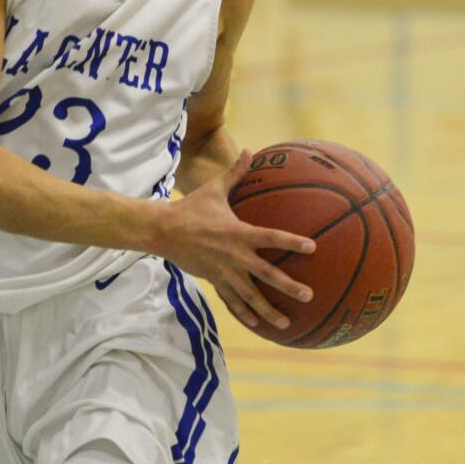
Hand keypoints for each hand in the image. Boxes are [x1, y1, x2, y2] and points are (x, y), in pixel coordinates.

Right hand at [157, 150, 315, 330]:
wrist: (162, 230)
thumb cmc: (190, 208)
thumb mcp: (213, 189)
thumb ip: (234, 173)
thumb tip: (248, 150)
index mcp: (238, 232)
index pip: (271, 237)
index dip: (292, 242)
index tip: (312, 247)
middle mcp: (234, 255)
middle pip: (267, 274)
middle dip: (289, 286)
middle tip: (309, 295)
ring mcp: (224, 272)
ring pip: (250, 295)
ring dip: (269, 310)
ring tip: (286, 323)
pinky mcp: (214, 281)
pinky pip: (232, 301)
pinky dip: (245, 314)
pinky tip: (258, 325)